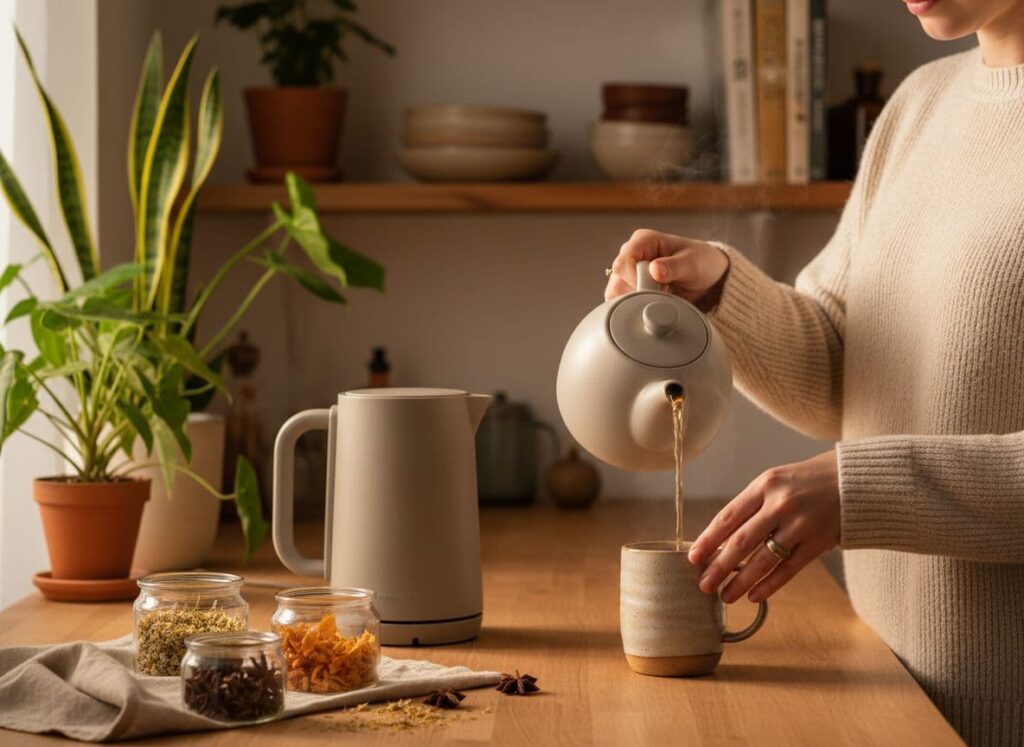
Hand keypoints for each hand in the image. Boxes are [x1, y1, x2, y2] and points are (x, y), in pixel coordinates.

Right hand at [604, 229, 729, 303]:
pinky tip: (655, 302)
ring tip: (663, 295)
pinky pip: (622, 304)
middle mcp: (630, 254)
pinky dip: (637, 308)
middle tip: (665, 292)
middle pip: (618, 281)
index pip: (623, 263)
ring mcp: (628, 273)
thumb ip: (674, 266)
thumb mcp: (693, 263)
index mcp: (643, 240)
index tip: (659, 287)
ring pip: (617, 295)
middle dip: (640, 293)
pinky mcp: (629, 288)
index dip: (636, 279)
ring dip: (639, 302)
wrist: (706, 275)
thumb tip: (654, 269)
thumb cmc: (700, 262)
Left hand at [687, 450, 840, 603]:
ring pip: (763, 559)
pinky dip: (769, 585)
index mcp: (765, 485)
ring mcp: (801, 524)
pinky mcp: (819, 542)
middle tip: (703, 585)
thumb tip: (720, 541)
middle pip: (741, 541)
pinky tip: (754, 596)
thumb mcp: (776, 482)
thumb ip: (752, 507)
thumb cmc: (806, 482)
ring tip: (724, 596)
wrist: (855, 481)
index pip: (728, 516)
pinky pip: (788, 569)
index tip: (693, 558)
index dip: (708, 540)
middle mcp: (781, 504)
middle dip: (718, 566)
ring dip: (740, 581)